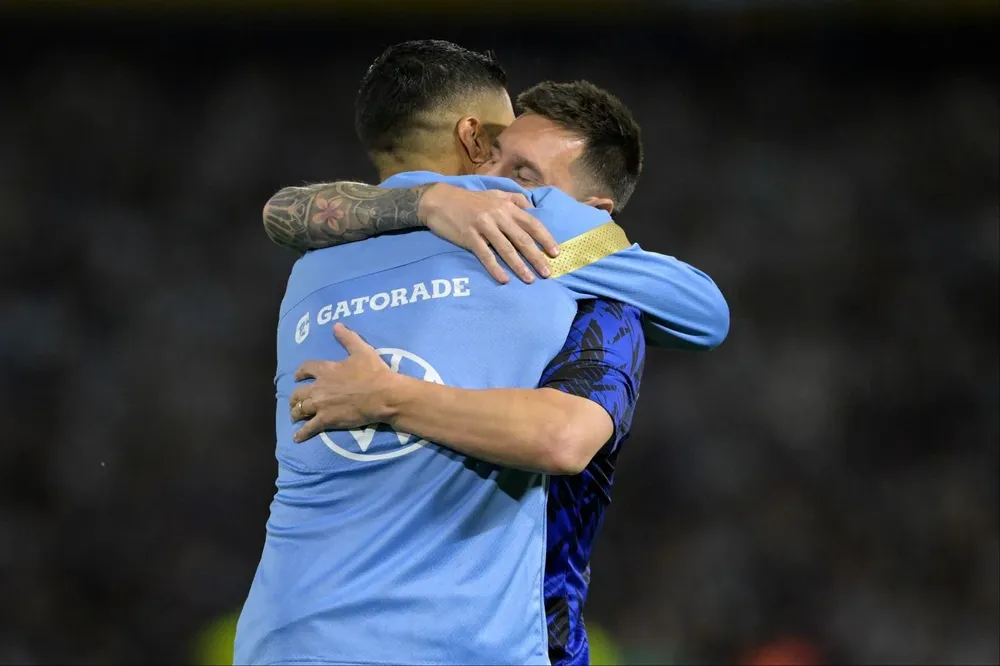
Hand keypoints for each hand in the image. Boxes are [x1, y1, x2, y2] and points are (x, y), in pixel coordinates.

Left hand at [289, 324, 396, 441]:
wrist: (383, 395)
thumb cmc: (374, 372)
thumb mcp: (361, 350)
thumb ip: (347, 338)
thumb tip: (336, 325)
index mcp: (326, 370)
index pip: (306, 369)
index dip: (300, 372)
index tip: (297, 376)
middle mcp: (318, 387)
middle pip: (298, 393)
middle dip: (294, 397)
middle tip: (295, 401)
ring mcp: (321, 405)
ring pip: (300, 410)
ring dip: (295, 413)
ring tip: (294, 416)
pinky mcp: (327, 420)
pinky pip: (309, 428)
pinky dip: (301, 433)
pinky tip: (296, 437)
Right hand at [417, 183, 559, 283]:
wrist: (439, 200)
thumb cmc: (469, 199)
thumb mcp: (494, 193)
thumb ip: (514, 199)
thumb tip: (532, 208)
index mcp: (506, 206)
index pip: (532, 223)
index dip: (545, 239)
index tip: (555, 253)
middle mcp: (498, 215)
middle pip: (522, 239)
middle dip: (537, 257)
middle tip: (547, 272)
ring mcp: (483, 226)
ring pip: (506, 249)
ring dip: (519, 266)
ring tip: (530, 279)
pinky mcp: (469, 236)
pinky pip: (485, 255)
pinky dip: (495, 268)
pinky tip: (504, 279)